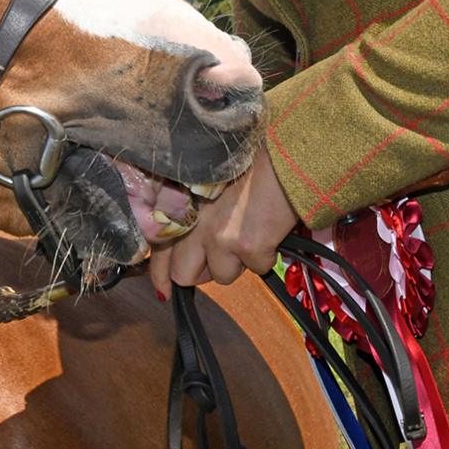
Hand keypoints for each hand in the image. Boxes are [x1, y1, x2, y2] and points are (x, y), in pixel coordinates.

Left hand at [148, 148, 300, 293]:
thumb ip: (199, 211)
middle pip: (183, 274)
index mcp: (186, 204)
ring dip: (237, 264)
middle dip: (202, 273)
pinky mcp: (249, 247)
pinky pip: (257, 269)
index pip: (160, 248)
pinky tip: (271, 233)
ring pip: (222, 276)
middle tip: (221, 260)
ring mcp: (221, 237)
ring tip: (251, 235)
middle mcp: (197, 223)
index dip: (161, 274)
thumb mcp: (213, 184)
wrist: (288, 157)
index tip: (164, 290)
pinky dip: (266, 258)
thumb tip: (198, 243)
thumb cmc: (254, 163)